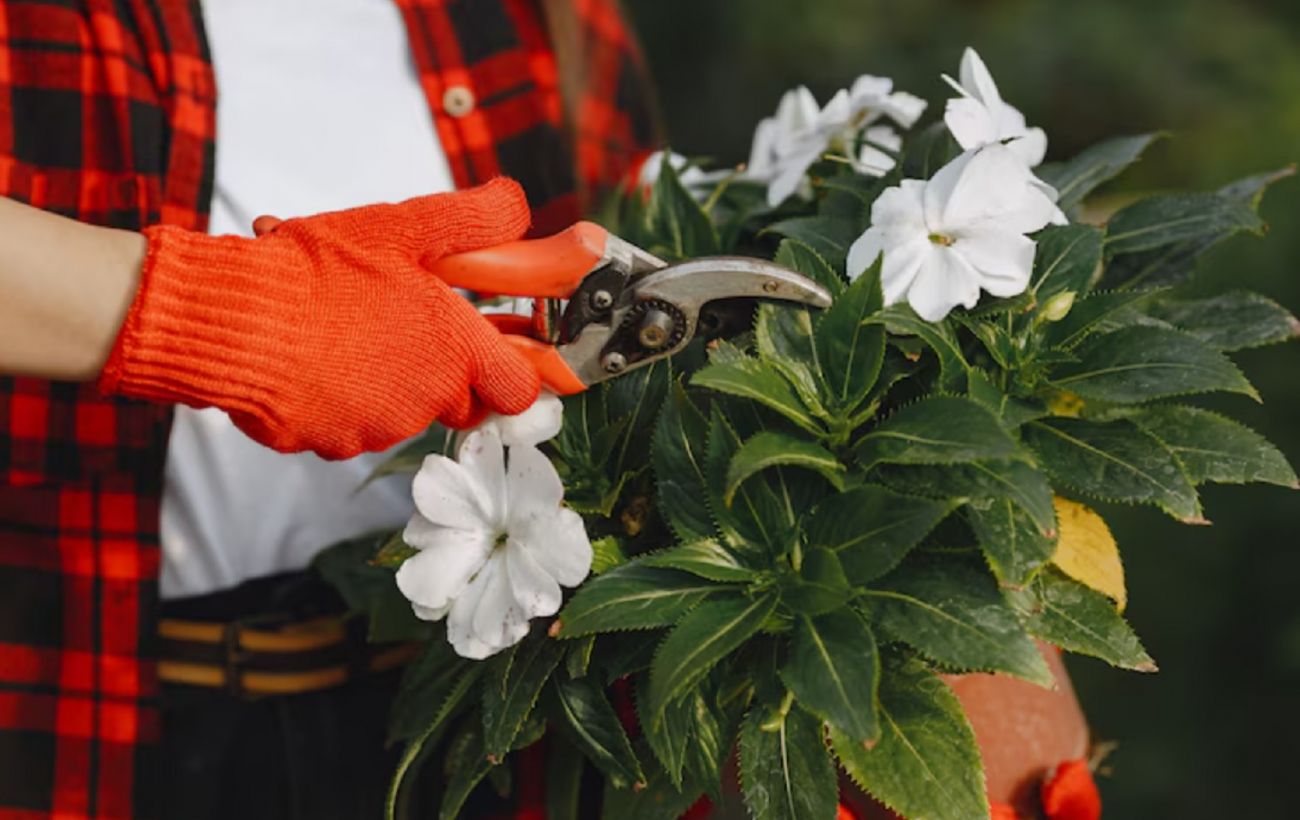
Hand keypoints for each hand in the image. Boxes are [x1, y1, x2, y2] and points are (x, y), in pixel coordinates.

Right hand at [99, 178, 541, 458]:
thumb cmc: (319, 269)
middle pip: (462, 404)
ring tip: (346, 332)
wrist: (233, 317)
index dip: (508, 372)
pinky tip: (314, 359)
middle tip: (407, 331)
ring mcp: (380, 428)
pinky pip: (351, 427)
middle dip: (446, 376)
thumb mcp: (405, 226)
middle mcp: (427, 399)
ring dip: (387, 383)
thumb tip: (515, 206)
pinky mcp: (333, 444)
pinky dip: (340, 401)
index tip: (488, 351)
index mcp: (456, 350)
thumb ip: (474, 218)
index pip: (518, 391)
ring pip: (404, 413)